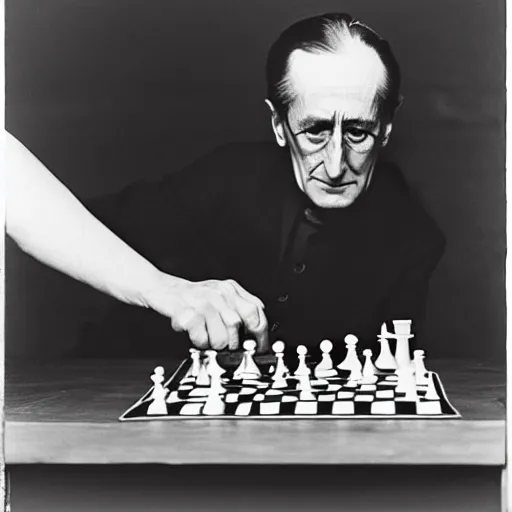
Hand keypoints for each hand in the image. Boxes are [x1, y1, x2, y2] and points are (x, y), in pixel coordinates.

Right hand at [142, 273, 268, 351]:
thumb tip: (260, 318)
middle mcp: (218, 294)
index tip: (260, 346)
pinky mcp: (187, 314)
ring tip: (210, 339)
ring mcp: (203, 303)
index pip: (254, 311)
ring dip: (216, 345)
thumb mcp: (221, 291)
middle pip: (238, 326)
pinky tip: (197, 336)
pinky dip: (201, 343)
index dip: (260, 333)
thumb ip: (241, 302)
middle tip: (229, 346)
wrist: (164, 289)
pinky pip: (202, 339)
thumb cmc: (194, 295)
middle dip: (235, 343)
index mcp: (230, 289)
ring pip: (221, 337)